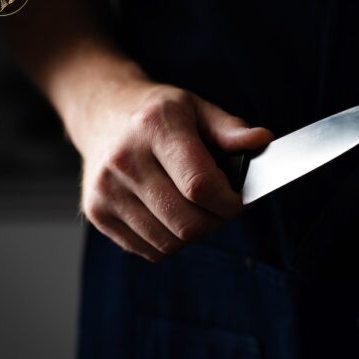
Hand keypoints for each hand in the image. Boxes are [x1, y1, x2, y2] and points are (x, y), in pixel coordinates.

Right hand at [73, 65, 272, 261]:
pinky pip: (149, 250)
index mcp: (154, 128)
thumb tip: (262, 141)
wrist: (101, 111)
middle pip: (187, 221)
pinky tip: (174, 216)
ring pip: (169, 242)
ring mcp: (106, 190)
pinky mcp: (96, 213)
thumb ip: (230, 129)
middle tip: (225, 207)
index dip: (230, 202)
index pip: (200, 185)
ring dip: (195, 233)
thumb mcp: (196, 108)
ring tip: (199, 210)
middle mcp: (124, 160)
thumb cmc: (157, 113)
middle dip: (218, 221)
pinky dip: (171, 242)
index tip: (241, 199)